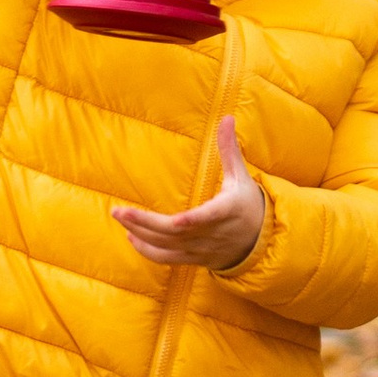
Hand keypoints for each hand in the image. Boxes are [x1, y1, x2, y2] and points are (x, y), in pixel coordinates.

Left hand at [114, 118, 266, 274]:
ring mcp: (200, 248)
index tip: (177, 220)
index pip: (209, 217)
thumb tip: (227, 117)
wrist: (259, 242)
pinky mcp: (192, 258)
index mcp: (225, 211)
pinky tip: (131, 236)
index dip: (193, 220)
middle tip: (118, 211)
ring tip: (119, 217)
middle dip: (145, 222)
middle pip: (175, 233)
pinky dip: (147, 250)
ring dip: (140, 233)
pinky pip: (166, 259)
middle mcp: (210, 233)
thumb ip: (229, 149)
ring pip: (166, 247)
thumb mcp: (240, 176)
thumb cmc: (246, 203)